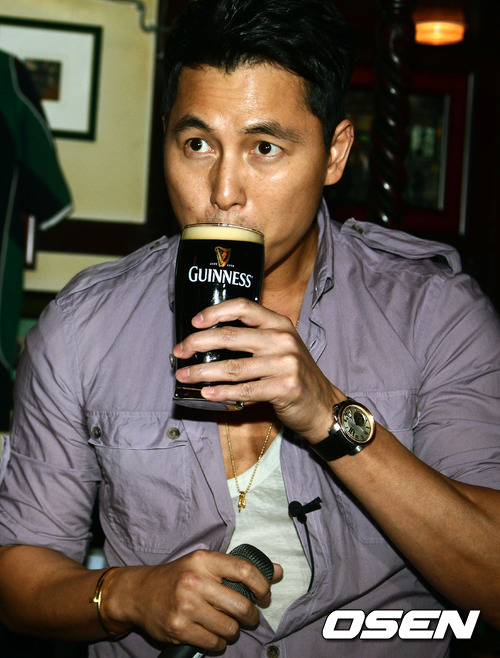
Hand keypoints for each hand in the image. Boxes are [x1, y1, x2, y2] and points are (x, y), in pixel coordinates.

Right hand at [108, 550, 281, 650]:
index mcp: (204, 560)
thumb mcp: (205, 564)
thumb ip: (239, 568)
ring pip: (230, 627)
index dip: (262, 585)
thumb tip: (277, 572)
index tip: (264, 595)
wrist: (139, 593)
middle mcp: (196, 581)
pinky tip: (213, 634)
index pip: (244, 570)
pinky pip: (213, 642)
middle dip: (251, 616)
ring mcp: (186, 606)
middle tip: (249, 617)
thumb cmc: (178, 576)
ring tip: (227, 625)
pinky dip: (218, 642)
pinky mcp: (178, 628)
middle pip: (241, 605)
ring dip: (233, 630)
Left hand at [173, 298, 344, 442]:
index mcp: (279, 323)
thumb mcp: (281, 347)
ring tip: (184, 376)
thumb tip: (210, 339)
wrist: (323, 405)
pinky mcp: (284, 388)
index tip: (195, 321)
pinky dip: (221, 392)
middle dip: (198, 343)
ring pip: (232, 366)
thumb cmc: (294, 375)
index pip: (243, 307)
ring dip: (202, 372)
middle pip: (230, 336)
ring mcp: (285, 363)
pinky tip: (206, 393)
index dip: (216, 311)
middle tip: (179, 352)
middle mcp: (282, 339)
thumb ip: (254, 338)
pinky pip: (244, 390)